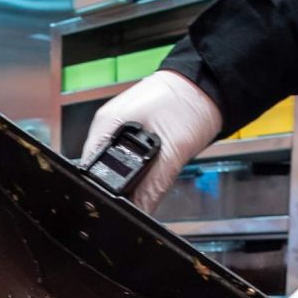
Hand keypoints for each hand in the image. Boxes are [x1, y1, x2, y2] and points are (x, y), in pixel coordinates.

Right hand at [80, 71, 220, 211]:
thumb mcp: (173, 150)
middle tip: (131, 203)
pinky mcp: (132, 132)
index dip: (99, 190)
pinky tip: (147, 175)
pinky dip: (136, 171)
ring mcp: (118, 128)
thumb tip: (139, 213)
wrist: (208, 84)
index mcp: (106, 125)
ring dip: (126, 180)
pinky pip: (126, 158)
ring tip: (141, 190)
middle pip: (99, 169)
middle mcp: (107, 126)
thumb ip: (153, 185)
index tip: (112, 208)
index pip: (89, 168)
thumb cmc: (190, 104)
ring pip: (113, 166)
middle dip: (113, 188)